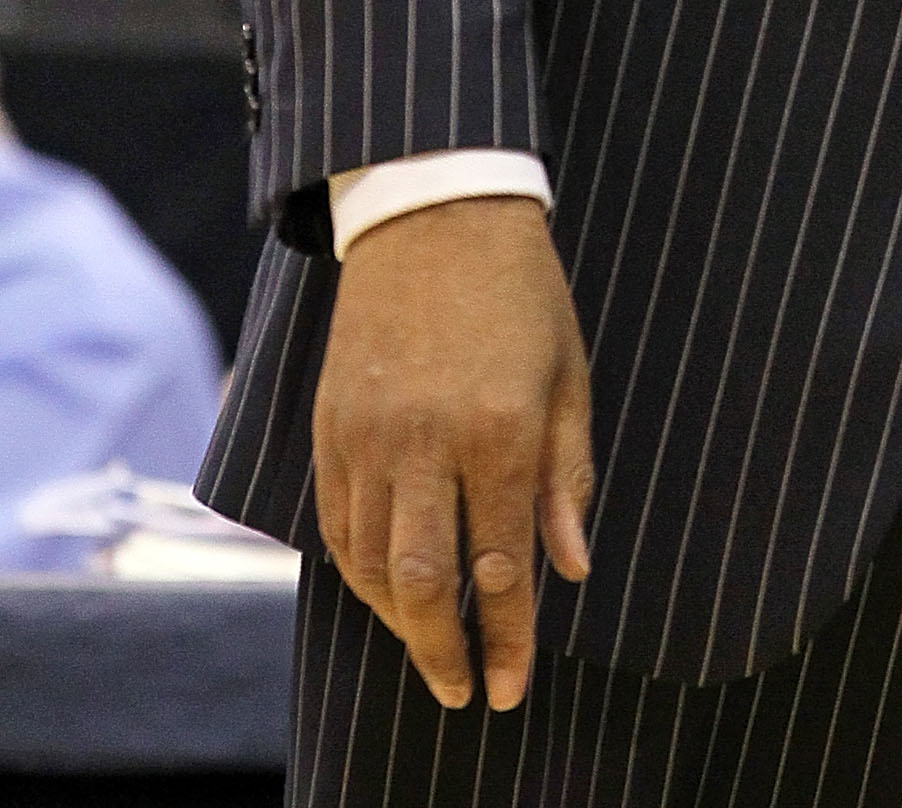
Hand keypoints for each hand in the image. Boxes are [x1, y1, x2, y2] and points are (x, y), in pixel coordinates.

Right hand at [313, 197, 592, 712]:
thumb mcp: (569, 372)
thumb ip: (568, 474)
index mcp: (501, 427)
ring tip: (434, 650)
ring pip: (374, 564)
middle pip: (428, 581)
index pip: (503, 563)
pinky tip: (388, 593)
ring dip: (402, 622)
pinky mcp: (331, 425)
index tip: (515, 686)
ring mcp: (370, 435)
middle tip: (468, 693)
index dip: (511, 635)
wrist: (436, 208)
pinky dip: (360, 574)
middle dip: (447, 651)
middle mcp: (428, 440)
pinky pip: (337, 525)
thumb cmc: (521, 290)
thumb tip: (569, 567)